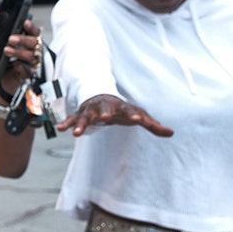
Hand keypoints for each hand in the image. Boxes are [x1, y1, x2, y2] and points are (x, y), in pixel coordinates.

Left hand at [0, 7, 42, 90]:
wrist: (0, 77)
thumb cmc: (2, 54)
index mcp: (28, 38)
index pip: (34, 30)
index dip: (31, 26)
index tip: (24, 22)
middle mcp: (33, 49)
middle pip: (35, 42)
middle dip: (23, 39)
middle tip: (10, 39)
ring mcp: (32, 61)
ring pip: (31, 55)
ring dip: (19, 52)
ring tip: (6, 50)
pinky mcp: (29, 74)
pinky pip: (29, 70)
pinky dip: (22, 67)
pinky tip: (15, 65)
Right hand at [57, 94, 173, 136]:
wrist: (102, 97)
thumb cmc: (123, 109)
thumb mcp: (138, 115)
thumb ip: (153, 125)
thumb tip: (171, 133)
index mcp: (121, 106)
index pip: (128, 109)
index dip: (133, 114)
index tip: (137, 119)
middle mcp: (105, 106)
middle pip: (104, 108)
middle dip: (104, 112)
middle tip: (105, 118)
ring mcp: (91, 110)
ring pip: (85, 116)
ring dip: (81, 123)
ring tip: (76, 134)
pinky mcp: (81, 115)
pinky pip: (72, 119)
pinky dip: (67, 123)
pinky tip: (60, 129)